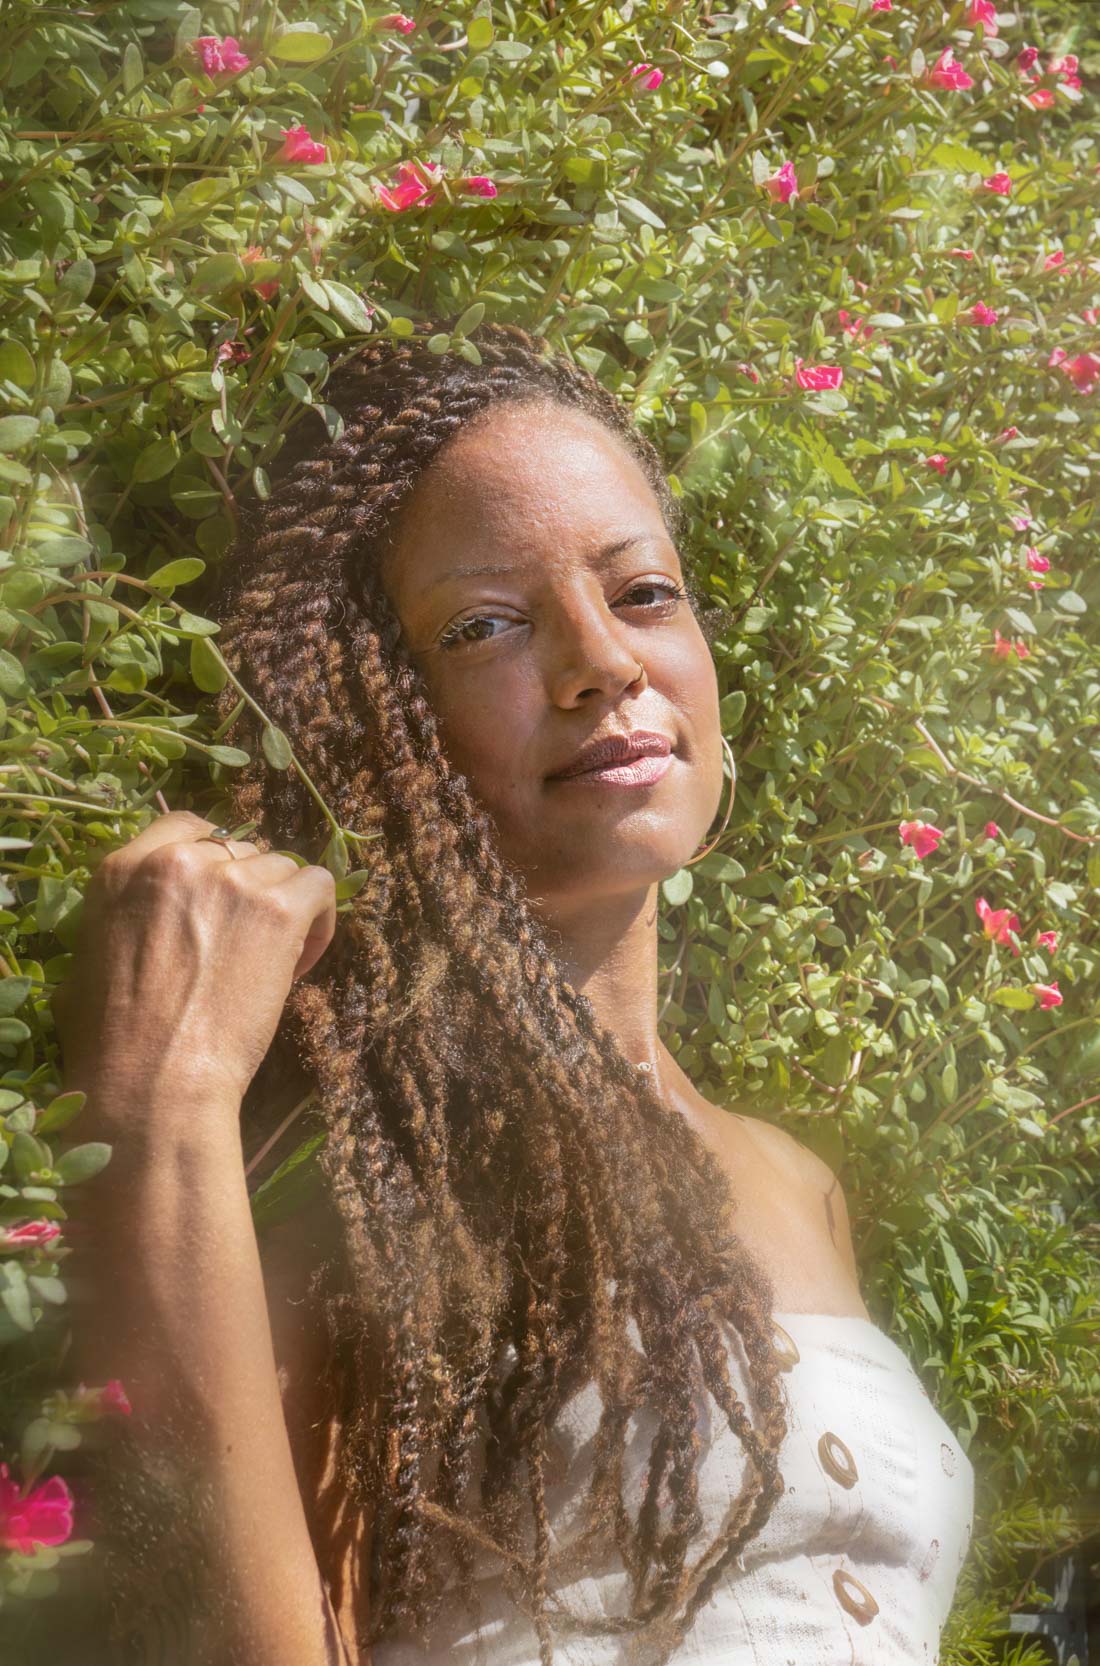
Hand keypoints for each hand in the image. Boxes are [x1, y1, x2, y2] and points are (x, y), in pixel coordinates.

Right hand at [50, 810, 338, 1112]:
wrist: (154, 1080)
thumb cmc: (110, 1044)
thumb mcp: (88, 963)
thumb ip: (122, 920)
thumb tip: (143, 923)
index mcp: (123, 869)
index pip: (187, 827)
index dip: (215, 860)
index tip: (222, 898)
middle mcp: (179, 861)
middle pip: (240, 849)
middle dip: (249, 890)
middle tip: (246, 943)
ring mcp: (231, 881)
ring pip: (281, 869)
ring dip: (282, 908)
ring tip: (273, 962)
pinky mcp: (278, 910)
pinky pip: (319, 887)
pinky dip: (320, 918)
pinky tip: (301, 960)